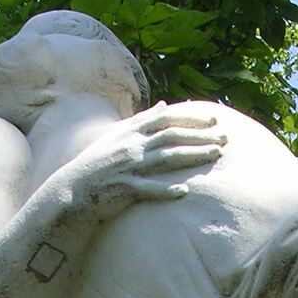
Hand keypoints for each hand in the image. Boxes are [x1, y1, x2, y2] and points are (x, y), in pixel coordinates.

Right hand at [71, 102, 226, 212]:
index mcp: (131, 132)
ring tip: (216, 155)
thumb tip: (164, 106)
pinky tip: (184, 191)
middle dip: (200, 136)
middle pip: (172, 136)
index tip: (213, 118)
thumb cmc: (98, 164)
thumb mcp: (118, 135)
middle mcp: (131, 146)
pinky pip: (147, 189)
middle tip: (225, 137)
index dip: (191, 117)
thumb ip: (143, 121)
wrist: (72, 190)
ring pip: (166, 159)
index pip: (166, 119)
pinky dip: (165, 190)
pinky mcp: (123, 189)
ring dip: (193, 156)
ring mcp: (128, 167)